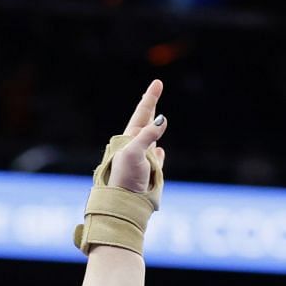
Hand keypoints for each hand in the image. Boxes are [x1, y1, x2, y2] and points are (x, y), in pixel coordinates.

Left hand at [106, 80, 167, 194]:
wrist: (124, 203)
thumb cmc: (125, 177)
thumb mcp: (134, 153)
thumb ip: (147, 135)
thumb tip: (161, 119)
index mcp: (130, 138)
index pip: (143, 113)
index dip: (150, 97)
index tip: (157, 83)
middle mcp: (135, 147)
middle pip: (146, 121)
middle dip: (151, 106)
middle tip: (156, 88)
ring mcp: (142, 160)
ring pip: (151, 140)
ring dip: (155, 129)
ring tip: (158, 119)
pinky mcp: (149, 174)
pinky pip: (156, 159)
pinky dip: (159, 154)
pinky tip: (160, 151)